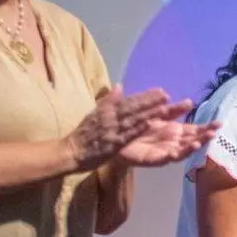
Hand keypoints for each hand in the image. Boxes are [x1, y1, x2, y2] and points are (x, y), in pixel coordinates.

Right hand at [66, 85, 180, 170]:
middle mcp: (111, 117)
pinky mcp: (113, 143)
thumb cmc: (83, 134)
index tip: (160, 90)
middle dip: (150, 101)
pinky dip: (139, 128)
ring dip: (149, 113)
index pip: (129, 101)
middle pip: (133, 108)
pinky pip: (128, 135)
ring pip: (133, 120)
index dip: (145, 96)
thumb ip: (108, 100)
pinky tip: (150, 124)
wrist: (71, 151)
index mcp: (107, 110)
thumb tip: (119, 85)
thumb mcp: (94, 113)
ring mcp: (112, 130)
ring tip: (164, 107)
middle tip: (166, 95)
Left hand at [118, 113, 218, 166]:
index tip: (218, 123)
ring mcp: (165, 151)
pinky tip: (177, 152)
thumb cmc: (137, 126)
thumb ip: (172, 110)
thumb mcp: (157, 114)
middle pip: (192, 141)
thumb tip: (190, 102)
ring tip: (199, 142)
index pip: (194, 130)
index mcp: (175, 131)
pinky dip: (172, 156)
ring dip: (191, 148)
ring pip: (182, 151)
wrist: (116, 137)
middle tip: (215, 132)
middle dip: (204, 137)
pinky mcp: (153, 159)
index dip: (206, 127)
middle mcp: (173, 142)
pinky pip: (165, 159)